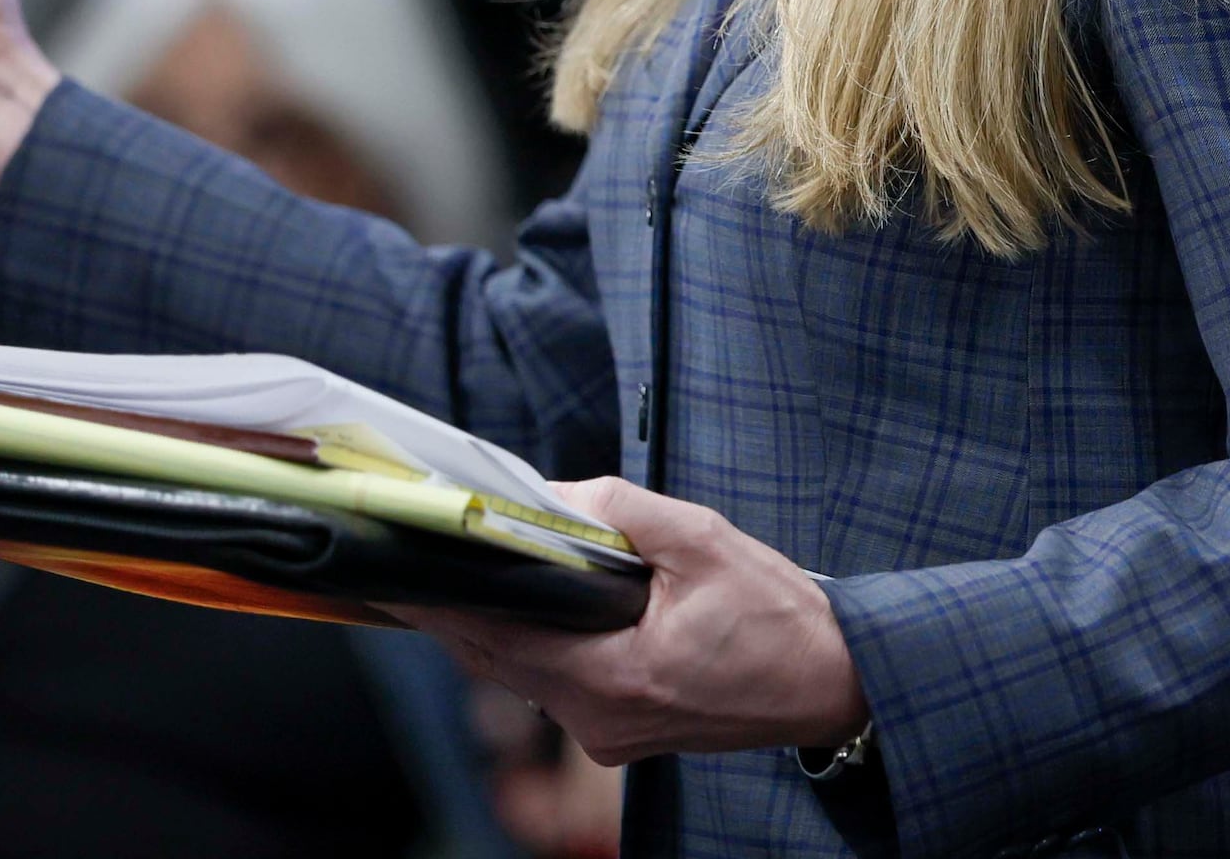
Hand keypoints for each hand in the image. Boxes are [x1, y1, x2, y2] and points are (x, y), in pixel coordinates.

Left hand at [398, 479, 869, 766]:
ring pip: (521, 674)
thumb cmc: (780, 619)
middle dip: (459, 607)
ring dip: (498, 624)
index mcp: (615, 676)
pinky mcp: (621, 732)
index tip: (394, 572)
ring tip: (473, 570)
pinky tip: (537, 605)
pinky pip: (555, 685)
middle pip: (495, 658)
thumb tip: (555, 495)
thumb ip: (624, 513)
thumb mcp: (705, 542)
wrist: (834, 684)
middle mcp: (599, 719)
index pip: (496, 636)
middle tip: (420, 559)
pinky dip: (536, 644)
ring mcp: (608, 734)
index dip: (441, 601)